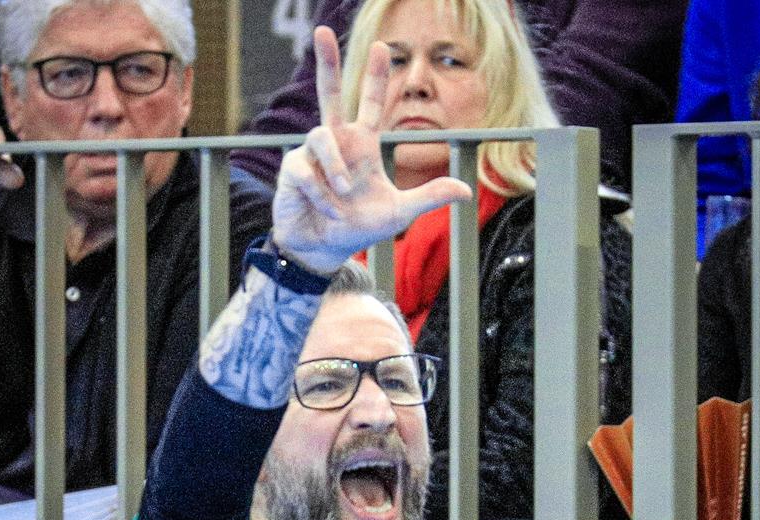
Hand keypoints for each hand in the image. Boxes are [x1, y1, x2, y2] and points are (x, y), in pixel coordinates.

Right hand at [271, 26, 470, 273]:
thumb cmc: (359, 228)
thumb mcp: (399, 212)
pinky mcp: (292, 169)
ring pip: (321, 137)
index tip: (382, 46)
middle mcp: (337, 143)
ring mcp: (311, 154)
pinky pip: (306, 170)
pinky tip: (324, 207)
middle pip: (329, 93)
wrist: (325, 249)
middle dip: (327, 62)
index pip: (369, 103)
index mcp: (362, 145)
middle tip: (322, 30)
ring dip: (335, 169)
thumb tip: (466, 190)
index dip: (375, 76)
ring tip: (343, 195)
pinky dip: (320, 192)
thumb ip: (429, 197)